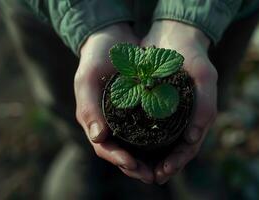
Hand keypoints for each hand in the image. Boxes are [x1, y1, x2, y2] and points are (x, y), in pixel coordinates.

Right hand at [74, 23, 153, 183]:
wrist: (112, 40)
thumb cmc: (96, 59)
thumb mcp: (87, 80)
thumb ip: (88, 108)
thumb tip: (99, 138)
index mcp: (94, 121)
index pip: (104, 148)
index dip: (118, 159)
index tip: (134, 165)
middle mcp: (109, 124)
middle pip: (122, 153)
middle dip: (137, 168)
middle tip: (154, 176)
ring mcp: (124, 119)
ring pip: (136, 147)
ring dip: (149, 160)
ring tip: (165, 169)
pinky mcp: (139, 110)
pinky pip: (148, 131)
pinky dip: (157, 143)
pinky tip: (171, 147)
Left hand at [142, 20, 217, 183]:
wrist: (173, 33)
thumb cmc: (192, 54)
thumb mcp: (204, 76)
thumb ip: (206, 105)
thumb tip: (193, 139)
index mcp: (198, 116)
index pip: (189, 147)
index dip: (178, 162)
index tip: (164, 171)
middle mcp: (182, 118)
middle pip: (173, 149)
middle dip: (163, 165)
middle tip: (150, 176)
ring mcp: (167, 112)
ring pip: (159, 142)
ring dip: (150, 158)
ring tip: (136, 168)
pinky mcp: (151, 104)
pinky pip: (146, 126)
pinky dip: (139, 139)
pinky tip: (129, 146)